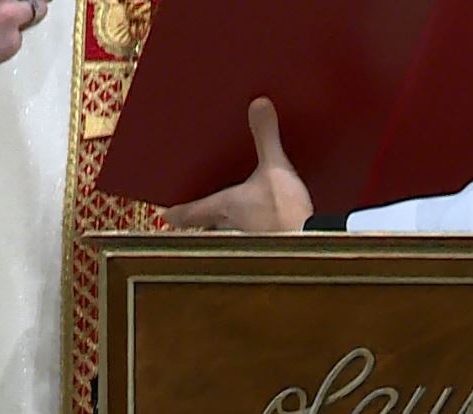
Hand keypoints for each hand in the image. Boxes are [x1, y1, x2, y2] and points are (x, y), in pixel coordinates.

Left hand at [163, 98, 313, 231]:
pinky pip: (251, 241)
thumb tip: (258, 105)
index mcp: (224, 206)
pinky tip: (262, 230)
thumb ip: (265, 137)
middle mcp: (229, 227)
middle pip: (207, 227)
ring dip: (226, 230)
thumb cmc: (283, 213)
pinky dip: (252, 236)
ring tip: (229, 223)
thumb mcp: (274, 167)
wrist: (305, 245)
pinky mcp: (266, 248)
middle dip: (202, 221)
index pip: (190, 212)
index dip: (177, 213)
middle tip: (196, 217)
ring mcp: (247, 242)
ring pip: (227, 237)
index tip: (167, 214)